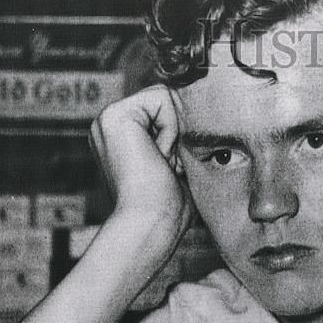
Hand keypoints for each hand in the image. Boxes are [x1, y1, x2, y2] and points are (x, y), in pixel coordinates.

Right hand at [89, 84, 193, 258]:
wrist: (151, 225)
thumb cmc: (169, 209)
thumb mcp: (180, 169)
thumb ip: (183, 142)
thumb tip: (214, 125)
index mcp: (123, 136)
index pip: (168, 108)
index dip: (183, 134)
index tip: (173, 170)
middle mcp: (111, 124)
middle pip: (168, 99)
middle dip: (180, 132)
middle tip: (169, 168)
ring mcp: (108, 118)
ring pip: (167, 97)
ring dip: (176, 134)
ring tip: (162, 164)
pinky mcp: (114, 115)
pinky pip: (162, 99)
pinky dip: (170, 130)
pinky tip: (157, 157)